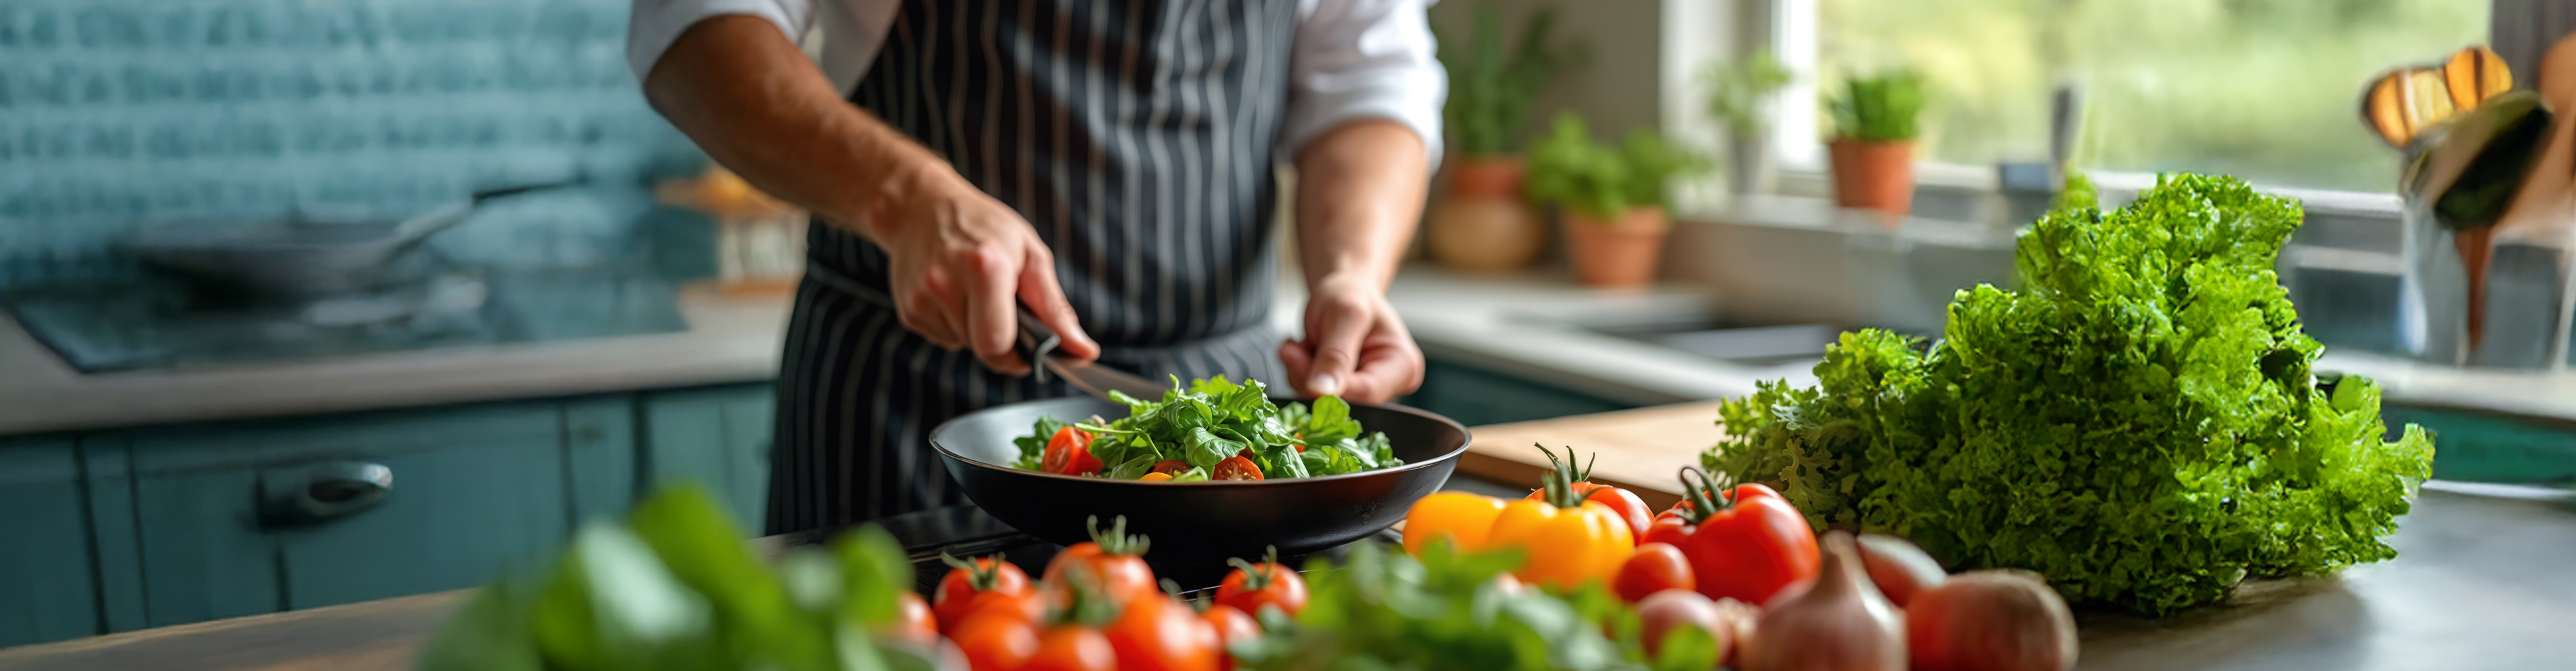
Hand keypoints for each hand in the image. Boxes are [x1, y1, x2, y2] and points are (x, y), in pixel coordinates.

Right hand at [871, 177, 1097, 374]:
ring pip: (963, 345)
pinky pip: (943, 338)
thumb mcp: (1029, 254)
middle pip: (982, 350)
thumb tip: (1083, 352)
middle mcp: (945, 283)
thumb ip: (1054, 308)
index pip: (999, 344)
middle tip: (1005, 312)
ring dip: (977, 330)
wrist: (919, 206)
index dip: (1018, 354)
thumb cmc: (983, 226)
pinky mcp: (906, 310)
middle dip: (1000, 342)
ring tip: (975, 293)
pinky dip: (956, 325)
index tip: (1029, 346)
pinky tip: (954, 295)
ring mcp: (920, 298)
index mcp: (984, 266)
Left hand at [1279, 275, 1423, 402]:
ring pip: (1324, 401)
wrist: (1341, 291)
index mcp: (1403, 365)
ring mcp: (1365, 389)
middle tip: (1292, 348)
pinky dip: (1300, 376)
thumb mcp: (1344, 314)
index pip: (1367, 392)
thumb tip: (1322, 391)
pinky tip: (1303, 354)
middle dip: (1310, 376)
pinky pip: (1315, 396)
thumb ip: (1335, 354)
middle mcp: (1389, 384)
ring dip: (1301, 374)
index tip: (1294, 357)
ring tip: (1300, 346)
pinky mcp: (1344, 391)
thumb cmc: (1351, 295)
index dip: (1329, 384)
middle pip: (1345, 400)